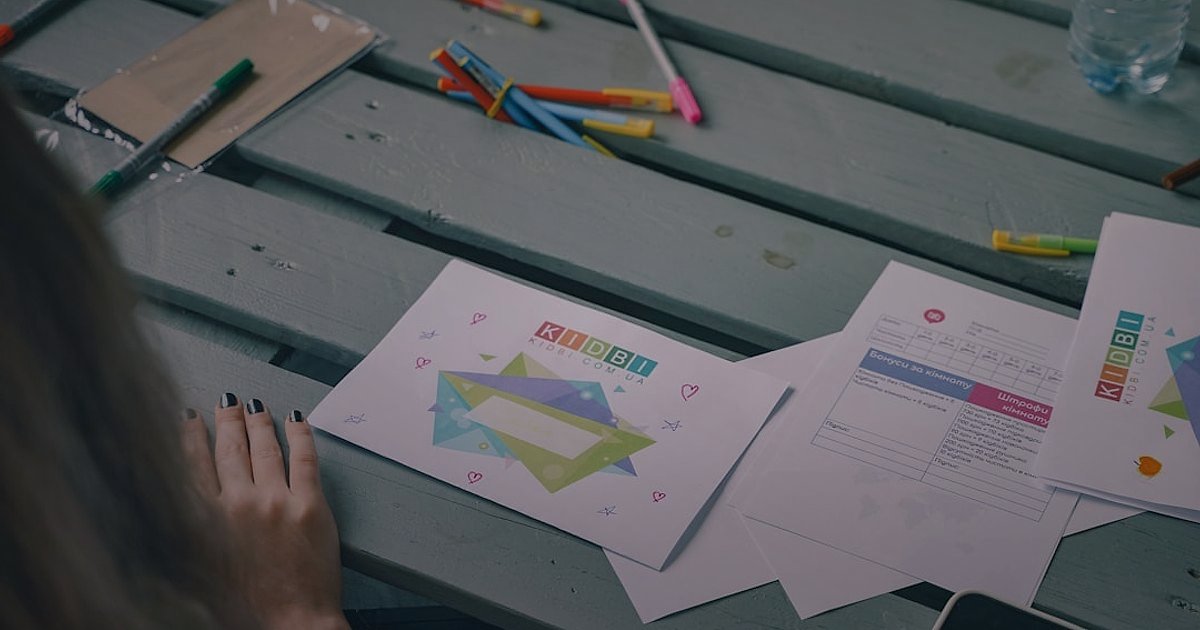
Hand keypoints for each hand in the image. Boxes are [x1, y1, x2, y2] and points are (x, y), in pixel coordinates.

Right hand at [181, 394, 346, 629]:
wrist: (288, 624)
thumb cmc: (244, 606)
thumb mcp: (198, 565)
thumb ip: (189, 526)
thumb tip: (180, 495)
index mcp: (206, 521)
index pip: (193, 464)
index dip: (190, 436)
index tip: (189, 417)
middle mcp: (238, 505)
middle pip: (230, 448)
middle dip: (227, 419)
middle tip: (227, 401)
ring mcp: (276, 502)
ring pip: (265, 447)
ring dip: (259, 421)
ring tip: (256, 405)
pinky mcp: (310, 505)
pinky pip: (305, 456)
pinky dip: (300, 433)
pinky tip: (295, 419)